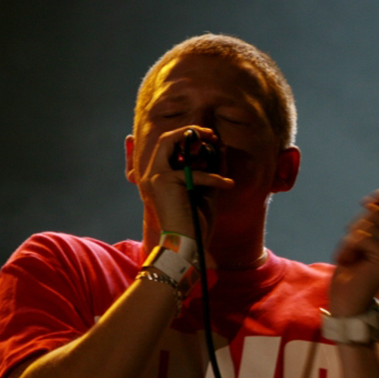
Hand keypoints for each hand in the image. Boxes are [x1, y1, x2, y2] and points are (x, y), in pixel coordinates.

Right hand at [133, 125, 234, 241]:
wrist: (187, 246)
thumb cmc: (196, 223)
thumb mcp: (206, 191)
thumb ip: (210, 169)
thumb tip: (221, 147)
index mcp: (159, 178)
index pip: (169, 147)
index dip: (189, 138)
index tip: (211, 139)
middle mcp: (151, 175)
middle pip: (165, 139)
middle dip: (190, 131)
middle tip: (211, 134)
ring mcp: (154, 177)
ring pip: (169, 141)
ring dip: (194, 136)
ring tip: (216, 141)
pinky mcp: (163, 181)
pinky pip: (194, 172)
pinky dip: (214, 178)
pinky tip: (227, 184)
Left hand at [330, 191, 378, 316]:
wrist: (347, 301)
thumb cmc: (350, 271)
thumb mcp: (361, 239)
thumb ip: (371, 221)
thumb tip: (374, 203)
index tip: (365, 204)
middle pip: (378, 211)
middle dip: (357, 225)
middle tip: (351, 247)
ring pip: (368, 224)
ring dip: (349, 239)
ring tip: (349, 256)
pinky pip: (362, 238)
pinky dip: (347, 247)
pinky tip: (347, 261)